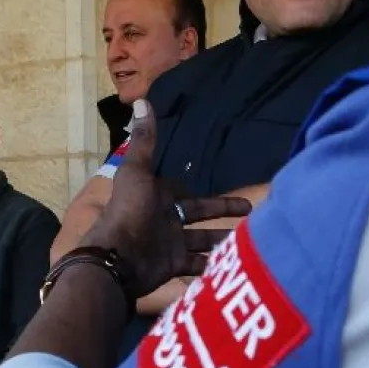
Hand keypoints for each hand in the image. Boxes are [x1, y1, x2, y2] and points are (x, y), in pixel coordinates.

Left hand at [82, 99, 251, 298]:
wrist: (116, 259)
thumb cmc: (128, 212)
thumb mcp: (137, 172)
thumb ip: (145, 141)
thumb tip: (143, 101)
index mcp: (157, 197)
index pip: (183, 191)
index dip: (200, 189)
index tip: (222, 184)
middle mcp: (165, 219)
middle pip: (199, 214)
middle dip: (223, 211)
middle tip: (251, 210)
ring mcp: (170, 244)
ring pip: (203, 240)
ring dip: (222, 239)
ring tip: (249, 239)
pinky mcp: (173, 266)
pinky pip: (197, 265)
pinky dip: (213, 265)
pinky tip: (234, 262)